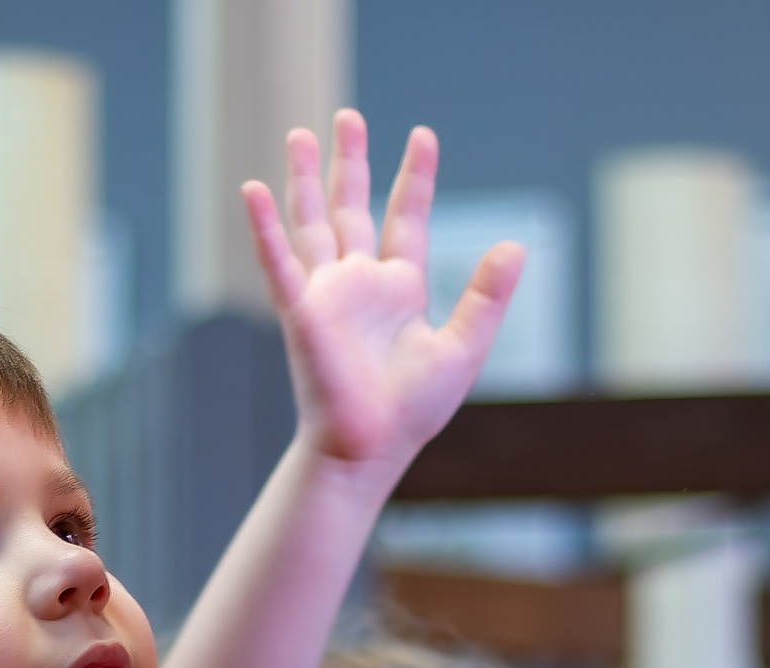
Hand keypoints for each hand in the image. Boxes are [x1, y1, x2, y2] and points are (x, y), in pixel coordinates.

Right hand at [242, 110, 523, 473]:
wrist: (370, 449)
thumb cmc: (412, 410)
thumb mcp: (463, 346)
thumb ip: (487, 295)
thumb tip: (516, 244)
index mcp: (399, 288)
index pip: (407, 217)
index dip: (415, 177)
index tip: (423, 136)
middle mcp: (359, 282)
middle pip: (351, 207)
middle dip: (350, 163)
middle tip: (348, 116)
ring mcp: (326, 293)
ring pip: (311, 222)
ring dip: (305, 180)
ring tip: (300, 133)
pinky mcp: (300, 311)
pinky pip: (278, 261)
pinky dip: (264, 227)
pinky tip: (253, 189)